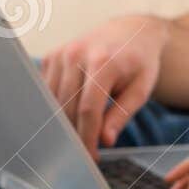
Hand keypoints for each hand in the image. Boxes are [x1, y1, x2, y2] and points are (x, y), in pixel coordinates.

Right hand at [41, 15, 168, 156]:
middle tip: (85, 154)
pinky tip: (70, 117)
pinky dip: (56, 108)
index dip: (87, 137)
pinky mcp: (51, 57)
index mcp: (104, 62)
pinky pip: (47, 92)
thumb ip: (122, 113)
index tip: (91, 156)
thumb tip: (105, 140)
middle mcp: (77, 55)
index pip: (88, 109)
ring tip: (79, 137)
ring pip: (53, 103)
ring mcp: (61, 54)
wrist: (130, 31)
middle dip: (74, 135)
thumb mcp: (142, 88)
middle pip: (67, 108)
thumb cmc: (139, 63)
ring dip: (63, 124)